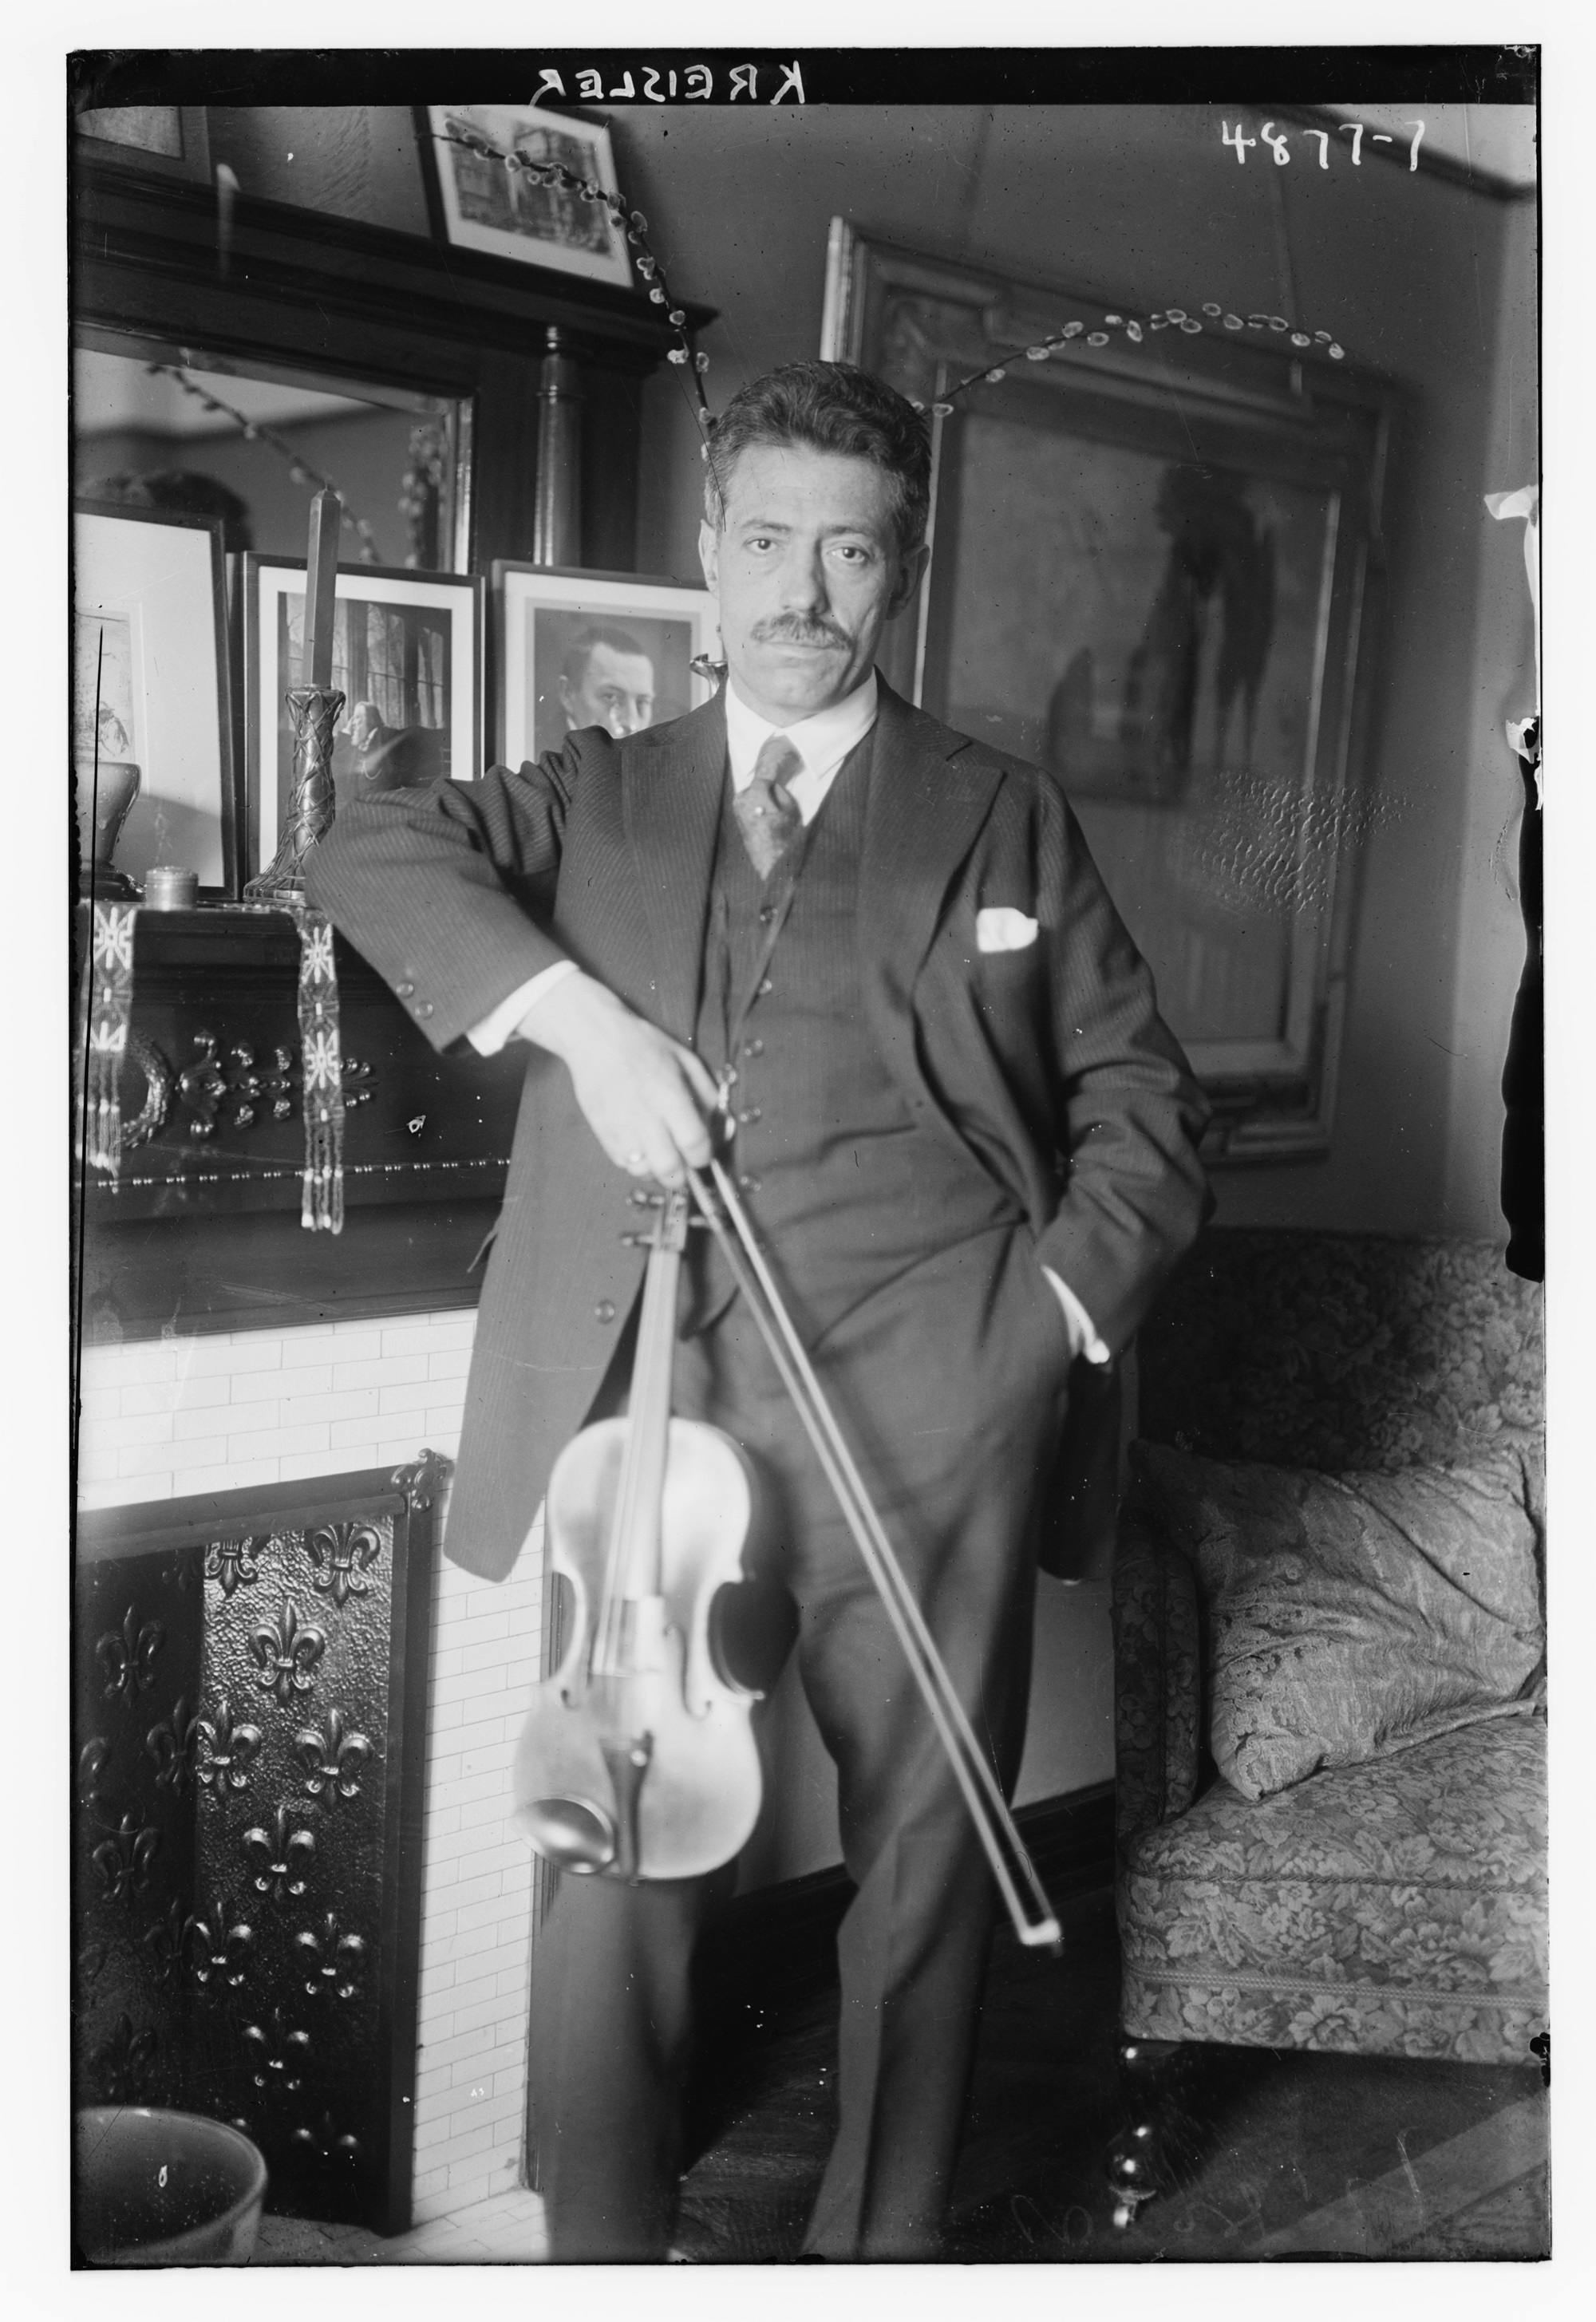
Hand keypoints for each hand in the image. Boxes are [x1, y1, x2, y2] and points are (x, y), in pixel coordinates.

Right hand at [517, 971, 718, 1186]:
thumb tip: (724, 1130)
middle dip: (682, 1176)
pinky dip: (637, 1164)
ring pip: (644, 1173)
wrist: (596, 1038)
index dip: (704, 1157)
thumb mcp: (687, 1061)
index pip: (695, 1144)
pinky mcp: (602, 1133)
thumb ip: (709, 1097)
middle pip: (670, 1169)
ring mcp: (621, 1128)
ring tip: (662, 1157)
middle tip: (685, 1168)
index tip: (703, 1154)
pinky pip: (623, 1165)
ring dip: (658, 1172)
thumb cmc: (645, 1046)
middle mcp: (645, 1117)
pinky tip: (642, 1148)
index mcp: (671, 1096)